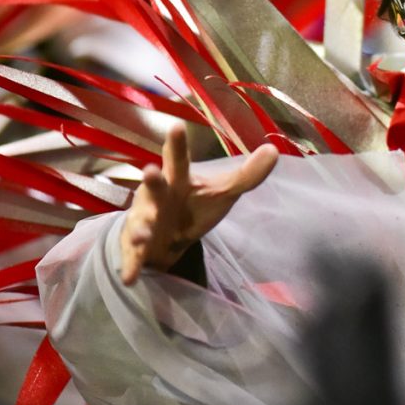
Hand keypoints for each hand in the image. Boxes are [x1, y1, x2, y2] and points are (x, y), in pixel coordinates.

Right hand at [119, 124, 278, 284]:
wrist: (166, 236)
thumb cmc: (193, 206)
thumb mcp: (223, 191)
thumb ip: (247, 175)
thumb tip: (274, 150)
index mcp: (177, 179)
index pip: (179, 158)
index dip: (178, 143)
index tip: (176, 126)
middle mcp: (156, 196)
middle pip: (155, 186)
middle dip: (152, 180)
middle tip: (150, 171)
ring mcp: (145, 221)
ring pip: (141, 223)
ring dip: (141, 229)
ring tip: (143, 237)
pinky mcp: (137, 247)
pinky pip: (134, 257)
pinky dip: (132, 266)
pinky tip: (130, 278)